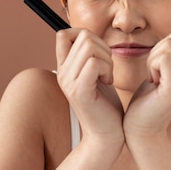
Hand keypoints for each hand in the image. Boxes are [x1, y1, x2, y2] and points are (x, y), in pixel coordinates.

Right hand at [56, 28, 123, 144]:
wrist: (106, 135)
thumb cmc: (105, 106)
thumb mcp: (94, 76)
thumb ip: (89, 57)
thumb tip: (90, 37)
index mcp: (64, 68)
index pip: (63, 34)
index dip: (85, 34)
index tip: (98, 53)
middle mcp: (62, 73)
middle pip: (83, 36)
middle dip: (103, 47)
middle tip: (107, 69)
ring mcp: (69, 82)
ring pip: (89, 47)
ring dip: (107, 59)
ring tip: (107, 77)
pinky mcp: (80, 91)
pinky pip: (94, 63)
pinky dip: (107, 69)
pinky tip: (108, 83)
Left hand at [124, 29, 170, 137]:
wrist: (143, 127)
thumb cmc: (150, 97)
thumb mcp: (168, 70)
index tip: (170, 52)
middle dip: (160, 49)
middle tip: (156, 71)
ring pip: (170, 45)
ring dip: (154, 58)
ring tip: (154, 78)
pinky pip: (165, 57)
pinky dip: (152, 64)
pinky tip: (152, 80)